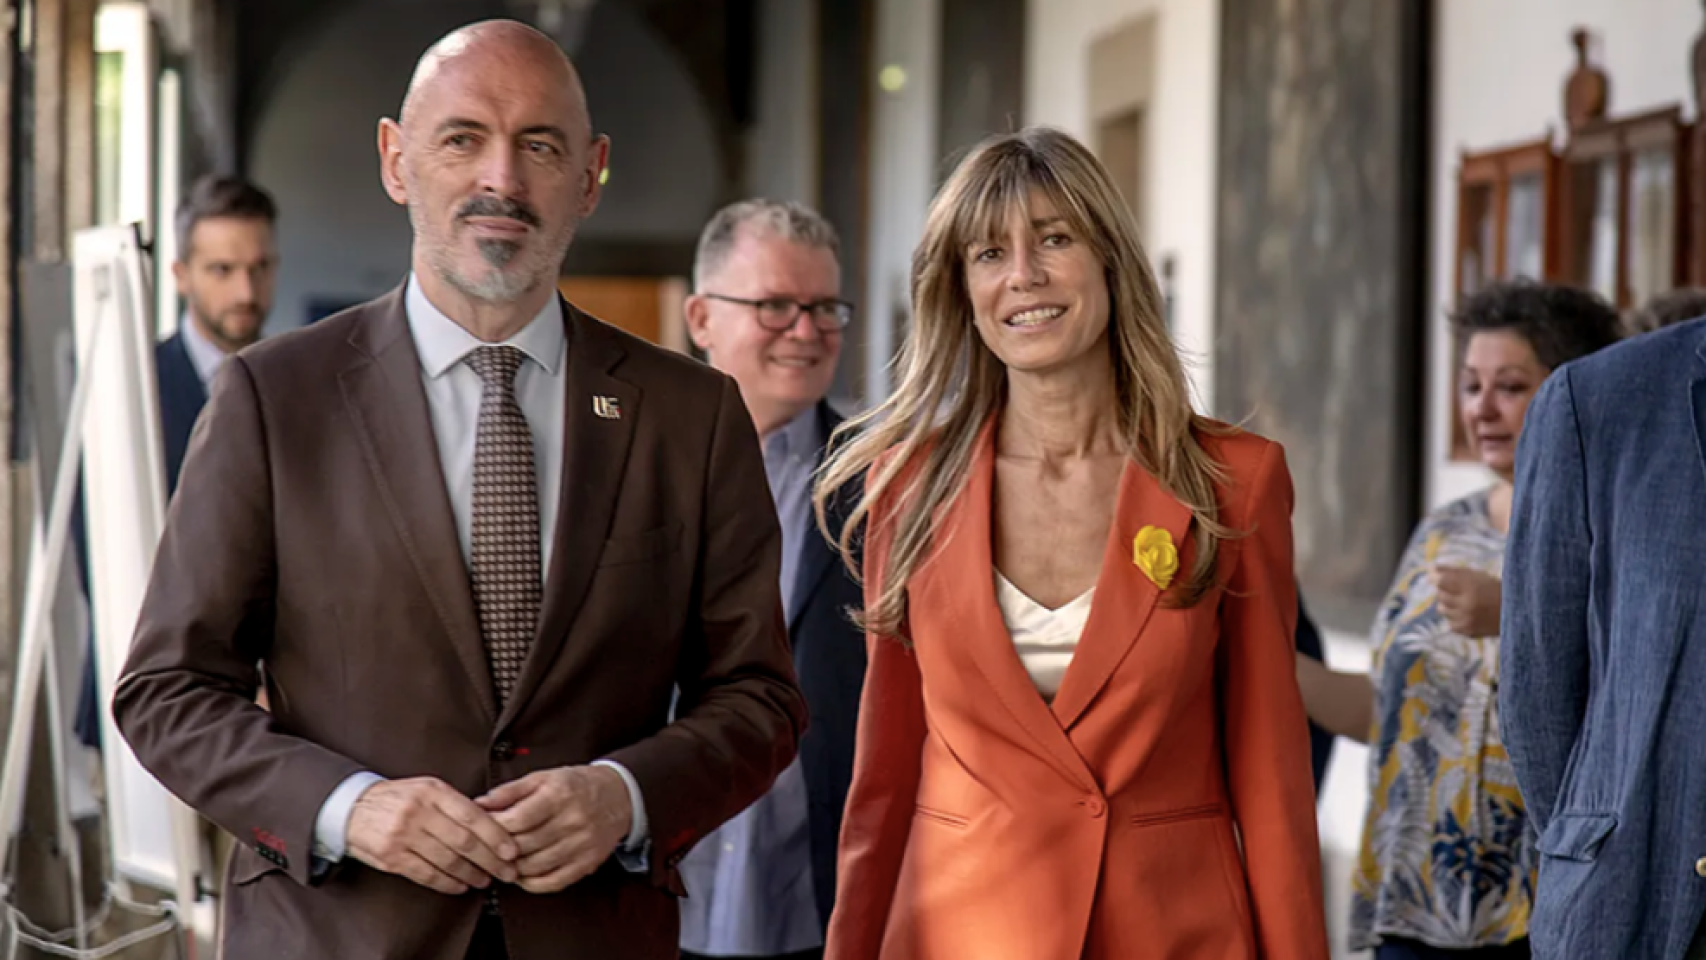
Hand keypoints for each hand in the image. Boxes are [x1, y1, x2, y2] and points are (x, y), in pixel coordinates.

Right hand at [346, 777, 518, 895]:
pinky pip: (427, 874)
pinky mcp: (392, 857)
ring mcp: (404, 835)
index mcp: (433, 792)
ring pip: (448, 861)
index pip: (473, 816)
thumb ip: (456, 803)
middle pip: (465, 842)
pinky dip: (448, 883)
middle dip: (491, 861)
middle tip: (506, 871)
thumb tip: (493, 823)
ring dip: (472, 874)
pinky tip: (460, 885)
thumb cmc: (397, 799)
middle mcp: (419, 812)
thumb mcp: (427, 789)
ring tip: (484, 879)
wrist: (353, 808)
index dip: (496, 836)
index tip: (511, 850)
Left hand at [476, 766, 632, 893]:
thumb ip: (510, 790)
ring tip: (503, 860)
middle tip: (487, 847)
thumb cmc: (578, 785)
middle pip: (524, 844)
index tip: (483, 827)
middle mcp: (573, 820)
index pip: (518, 819)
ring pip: (535, 866)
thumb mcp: (544, 777)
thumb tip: (480, 804)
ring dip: (512, 867)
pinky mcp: (587, 863)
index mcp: (560, 794)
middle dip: (499, 849)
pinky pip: (553, 882)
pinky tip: (523, 874)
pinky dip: (531, 883)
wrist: (619, 796)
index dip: (494, 827)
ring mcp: (581, 845)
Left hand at [1429, 564, 1502, 636]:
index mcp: (1471, 586)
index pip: (1441, 581)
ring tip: (1464, 603)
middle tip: (1458, 591)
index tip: (1440, 578)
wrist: (1517, 613)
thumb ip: (1453, 571)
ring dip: (1449, 605)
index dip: (1439, 579)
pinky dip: (1456, 619)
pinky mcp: (1468, 631)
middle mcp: (1467, 603)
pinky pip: (1450, 624)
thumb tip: (1431, 569)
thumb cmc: (1494, 589)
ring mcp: (1467, 619)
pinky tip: (1468, 615)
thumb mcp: (1477, 575)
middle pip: (1440, 594)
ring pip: (1442, 609)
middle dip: (1445, 591)